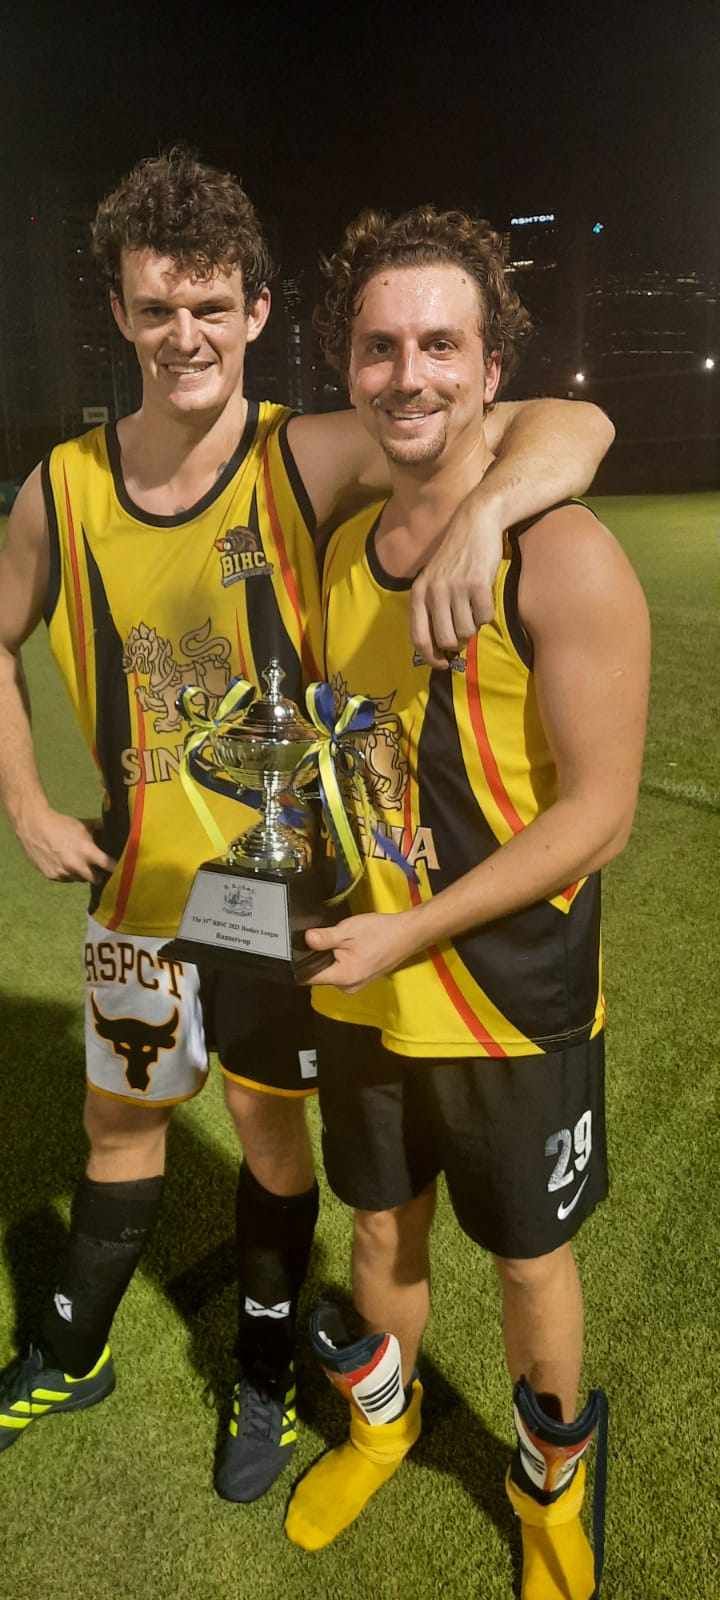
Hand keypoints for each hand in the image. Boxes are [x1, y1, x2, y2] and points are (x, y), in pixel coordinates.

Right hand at [16, 808, 116, 882]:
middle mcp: (76, 864)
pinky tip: (64, 862)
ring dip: (81, 874)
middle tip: (98, 870)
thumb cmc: (62, 824)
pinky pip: (65, 879)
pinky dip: (67, 874)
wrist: (34, 826)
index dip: (116, 869)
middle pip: (96, 880)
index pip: (108, 866)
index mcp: (87, 851)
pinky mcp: (52, 875)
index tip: (122, 871)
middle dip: (98, 876)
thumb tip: (116, 827)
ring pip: (79, 880)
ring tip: (78, 862)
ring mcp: (63, 872)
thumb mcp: (84, 825)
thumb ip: (101, 829)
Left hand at [304, 910, 418, 992]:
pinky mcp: (361, 979)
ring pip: (331, 971)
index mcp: (343, 978)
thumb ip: (324, 938)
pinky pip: (342, 971)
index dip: (301, 962)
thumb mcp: (348, 930)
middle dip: (318, 956)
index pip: (309, 977)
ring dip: (331, 957)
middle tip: (326, 937)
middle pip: (320, 974)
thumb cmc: (380, 932)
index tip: (299, 948)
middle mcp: (348, 987)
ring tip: (341, 940)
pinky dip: (341, 959)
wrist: (407, 934)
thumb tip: (306, 940)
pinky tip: (350, 946)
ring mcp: (355, 985)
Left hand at [410, 497, 502, 667]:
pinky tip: (484, 598)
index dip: (430, 657)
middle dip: (458, 641)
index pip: (418, 637)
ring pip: (466, 631)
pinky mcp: (477, 585)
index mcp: (418, 593)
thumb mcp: (434, 580)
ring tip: (473, 606)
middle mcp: (433, 592)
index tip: (442, 663)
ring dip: (474, 625)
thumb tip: (443, 647)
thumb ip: (433, 609)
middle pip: (445, 640)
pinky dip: (487, 614)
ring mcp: (454, 589)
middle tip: (465, 630)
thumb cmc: (456, 557)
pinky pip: (484, 618)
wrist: (474, 524)